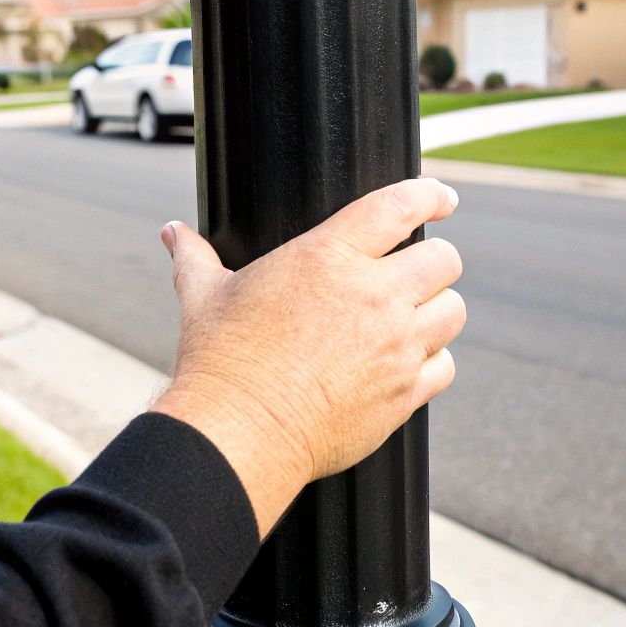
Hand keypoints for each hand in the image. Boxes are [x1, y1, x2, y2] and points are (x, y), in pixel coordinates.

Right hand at [150, 179, 466, 538]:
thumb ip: (194, 256)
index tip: (443, 199)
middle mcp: (372, 295)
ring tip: (415, 317)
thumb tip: (171, 232)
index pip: (400, 205)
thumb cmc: (219, 360)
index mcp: (328, 256)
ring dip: (437, 310)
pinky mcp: (403, 393)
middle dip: (434, 261)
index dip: (431, 194)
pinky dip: (433, 361)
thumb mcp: (202, 296)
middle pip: (444, 260)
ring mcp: (395, 346)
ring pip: (453, 311)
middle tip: (416, 271)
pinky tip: (409, 362)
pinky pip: (444, 366)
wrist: (239, 432)